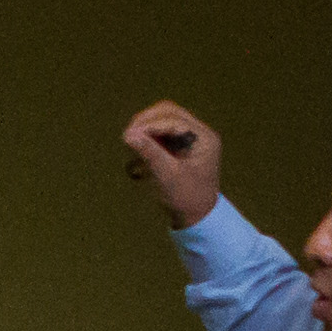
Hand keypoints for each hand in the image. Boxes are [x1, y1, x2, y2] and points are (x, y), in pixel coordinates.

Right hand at [120, 99, 222, 224]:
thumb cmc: (186, 198)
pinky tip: (139, 152)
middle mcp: (200, 133)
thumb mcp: (167, 176)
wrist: (196, 217)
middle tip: (128, 136)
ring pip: (163, 120)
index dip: (149, 124)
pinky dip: (148, 138)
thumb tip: (128, 134)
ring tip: (132, 145)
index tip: (128, 135)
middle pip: (168, 113)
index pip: (173, 120)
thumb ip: (150, 153)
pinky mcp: (181, 145)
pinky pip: (162, 132)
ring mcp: (191, 137)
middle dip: (146, 122)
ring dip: (146, 129)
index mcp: (204, 138)